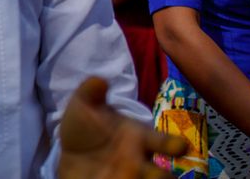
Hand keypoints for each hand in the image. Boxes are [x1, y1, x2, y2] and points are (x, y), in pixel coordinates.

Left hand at [59, 77, 185, 178]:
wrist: (68, 153)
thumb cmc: (86, 127)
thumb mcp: (83, 105)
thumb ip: (91, 92)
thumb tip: (100, 79)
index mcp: (140, 138)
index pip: (164, 142)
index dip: (174, 144)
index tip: (180, 146)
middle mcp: (141, 162)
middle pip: (164, 174)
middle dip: (164, 176)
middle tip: (160, 175)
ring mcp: (132, 178)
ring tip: (135, 178)